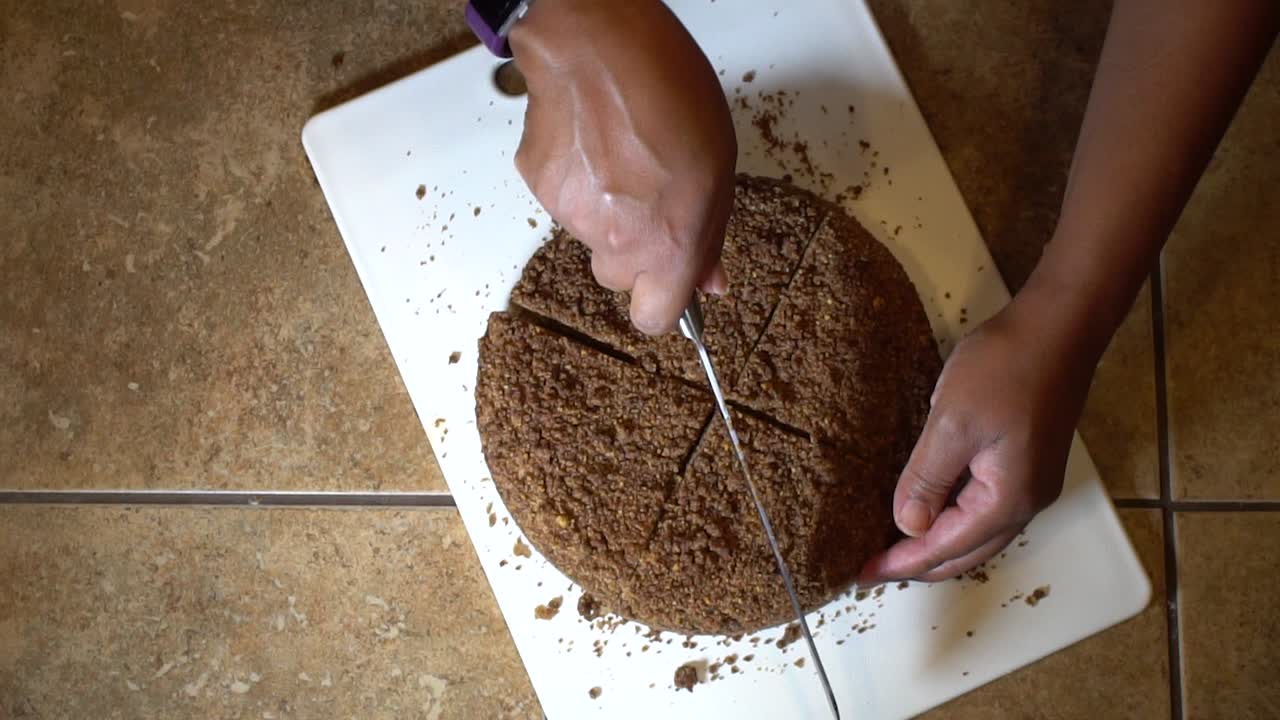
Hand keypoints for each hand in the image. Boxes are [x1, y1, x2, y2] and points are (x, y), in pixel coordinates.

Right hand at [509, 0, 736, 334]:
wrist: (595, 43)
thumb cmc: (666, 88)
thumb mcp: (718, 165)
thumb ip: (709, 232)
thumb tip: (708, 279)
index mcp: (668, 241)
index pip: (654, 317)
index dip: (662, 303)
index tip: (669, 287)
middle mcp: (616, 239)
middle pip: (618, 278)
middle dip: (634, 252)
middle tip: (649, 203)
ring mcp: (572, 216)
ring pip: (590, 236)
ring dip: (605, 210)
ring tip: (622, 155)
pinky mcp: (539, 187)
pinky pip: (563, 201)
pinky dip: (576, 180)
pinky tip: (593, 142)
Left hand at [859, 285, 1098, 583]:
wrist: (1059, 326)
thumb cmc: (1005, 368)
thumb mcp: (952, 422)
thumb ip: (928, 479)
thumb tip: (907, 526)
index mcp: (1007, 500)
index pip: (946, 549)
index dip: (901, 564)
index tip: (861, 573)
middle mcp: (1026, 503)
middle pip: (966, 553)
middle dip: (918, 564)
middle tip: (871, 567)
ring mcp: (1032, 484)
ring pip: (978, 534)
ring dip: (937, 545)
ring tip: (894, 547)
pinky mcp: (1029, 463)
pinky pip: (985, 508)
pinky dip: (954, 520)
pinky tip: (929, 509)